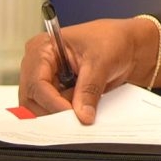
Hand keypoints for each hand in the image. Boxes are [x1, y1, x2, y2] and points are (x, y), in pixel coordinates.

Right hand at [17, 16, 160, 122]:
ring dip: (60, 114)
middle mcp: (37, 65)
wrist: (128, 46)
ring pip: (40, 108)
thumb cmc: (113, 40)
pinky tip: (81, 111)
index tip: (70, 115)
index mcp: (42, 48)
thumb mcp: (102, 61)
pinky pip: (52, 110)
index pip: (36, 83)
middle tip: (76, 120)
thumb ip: (89, 89)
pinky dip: (65, 114)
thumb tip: (82, 115)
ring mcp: (45, 80)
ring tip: (83, 110)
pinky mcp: (55, 92)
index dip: (51, 102)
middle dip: (53, 111)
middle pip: (32, 99)